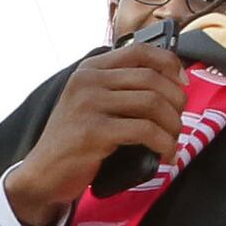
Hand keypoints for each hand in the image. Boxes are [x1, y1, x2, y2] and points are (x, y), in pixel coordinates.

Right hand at [2, 40, 187, 225]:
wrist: (43, 174)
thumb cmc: (75, 141)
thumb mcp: (91, 104)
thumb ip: (119, 89)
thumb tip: (171, 83)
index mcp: (90, 69)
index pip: (141, 51)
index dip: (170, 64)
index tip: (182, 84)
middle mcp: (88, 81)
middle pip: (152, 78)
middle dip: (176, 101)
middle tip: (179, 122)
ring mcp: (89, 104)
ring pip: (152, 103)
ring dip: (173, 124)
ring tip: (173, 140)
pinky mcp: (94, 131)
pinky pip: (144, 131)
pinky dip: (164, 144)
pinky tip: (166, 154)